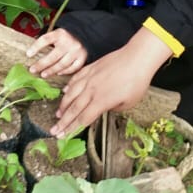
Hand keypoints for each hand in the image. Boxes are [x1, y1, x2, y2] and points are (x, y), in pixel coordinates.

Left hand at [26, 29, 86, 78]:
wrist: (84, 34)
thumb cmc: (64, 37)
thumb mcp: (56, 34)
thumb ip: (46, 42)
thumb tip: (30, 54)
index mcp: (59, 34)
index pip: (46, 39)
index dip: (36, 47)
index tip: (28, 54)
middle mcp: (68, 42)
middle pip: (53, 56)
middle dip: (41, 64)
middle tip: (32, 70)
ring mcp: (76, 50)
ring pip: (62, 64)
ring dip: (52, 70)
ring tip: (43, 75)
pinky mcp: (82, 57)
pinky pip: (73, 68)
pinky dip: (65, 71)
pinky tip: (58, 73)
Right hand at [52, 29, 172, 136]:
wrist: (138, 57)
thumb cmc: (137, 81)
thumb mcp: (129, 102)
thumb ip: (113, 108)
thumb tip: (105, 108)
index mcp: (101, 101)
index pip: (82, 119)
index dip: (71, 129)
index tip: (62, 135)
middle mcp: (91, 91)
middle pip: (73, 109)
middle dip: (62, 122)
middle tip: (54, 130)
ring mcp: (89, 79)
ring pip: (71, 94)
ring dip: (63, 106)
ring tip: (58, 114)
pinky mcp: (90, 69)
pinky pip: (75, 79)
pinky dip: (68, 87)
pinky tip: (65, 92)